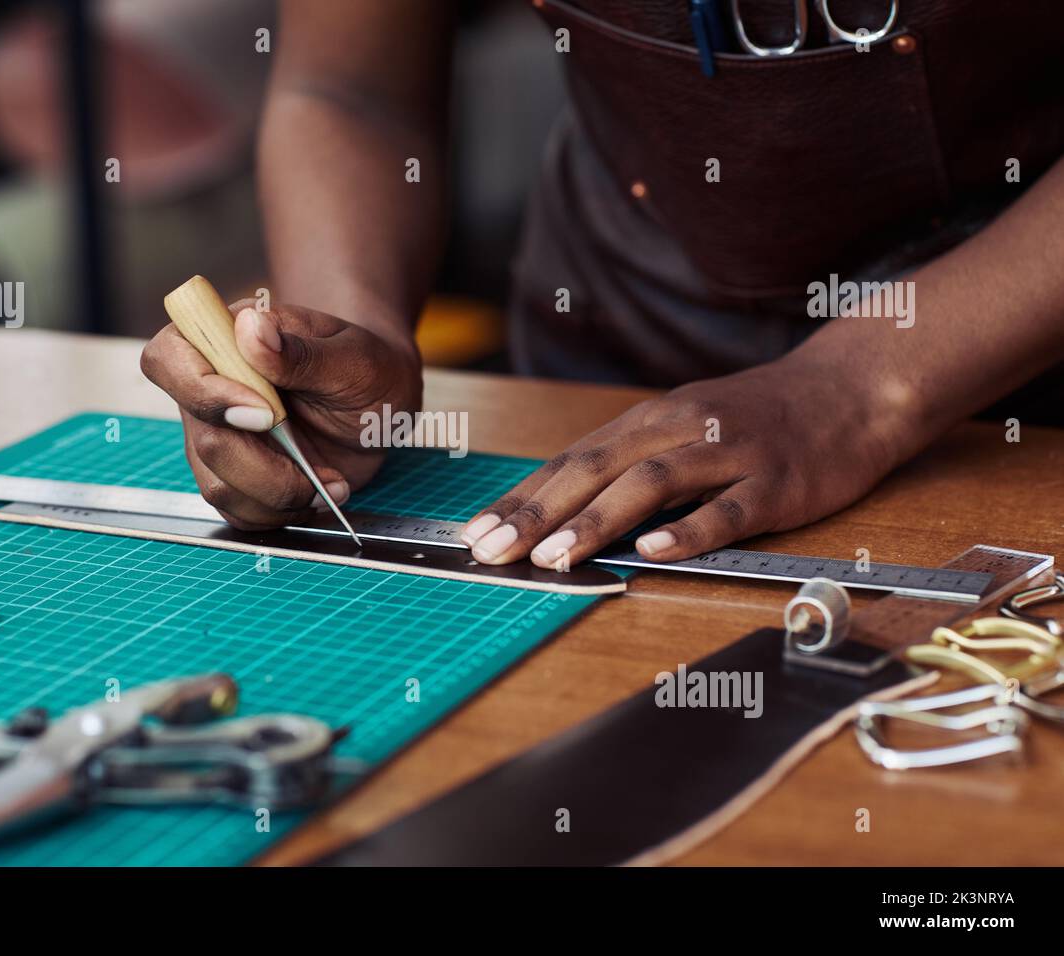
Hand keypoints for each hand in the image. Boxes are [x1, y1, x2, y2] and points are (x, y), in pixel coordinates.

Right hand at [141, 300, 421, 528]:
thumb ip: (300, 350)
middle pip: (202, 439)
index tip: (266, 415)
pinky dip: (282, 514)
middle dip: (266, 465)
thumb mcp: (351, 358)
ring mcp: (219, 437)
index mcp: (227, 340)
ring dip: (279, 494)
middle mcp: (211, 390)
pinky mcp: (236, 477)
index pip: (169, 359)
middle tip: (315, 466)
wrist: (380, 404)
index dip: (204, 393)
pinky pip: (239, 512)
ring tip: (329, 481)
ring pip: (218, 486)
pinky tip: (317, 492)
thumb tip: (250, 327)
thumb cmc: (366, 368)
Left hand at [460, 355, 906, 566]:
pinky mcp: (776, 481)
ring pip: (651, 485)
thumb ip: (630, 465)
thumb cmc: (755, 418)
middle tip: (490, 549)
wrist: (850, 388)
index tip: (474, 531)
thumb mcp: (682, 428)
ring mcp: (727, 453)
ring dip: (597, 521)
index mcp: (648, 422)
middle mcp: (678, 429)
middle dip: (536, 513)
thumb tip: (564, 512)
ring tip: (554, 557)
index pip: (568, 462)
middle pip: (594, 469)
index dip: (520, 498)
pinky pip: (728, 508)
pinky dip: (689, 529)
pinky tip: (654, 551)